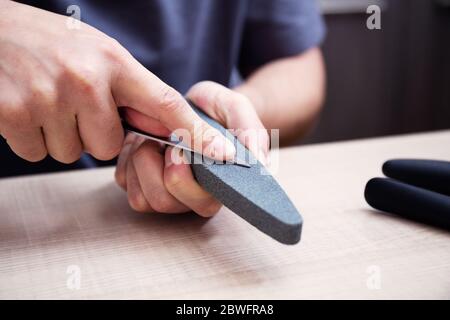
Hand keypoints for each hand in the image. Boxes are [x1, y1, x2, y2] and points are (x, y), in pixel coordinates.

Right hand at [0, 1, 233, 162]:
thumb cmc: (48, 43)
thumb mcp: (97, 54)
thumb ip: (132, 91)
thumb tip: (167, 129)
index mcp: (112, 61)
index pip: (167, 104)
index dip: (198, 134)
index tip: (224, 155)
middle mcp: (85, 79)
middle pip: (110, 145)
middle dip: (94, 132)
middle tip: (72, 102)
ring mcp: (49, 98)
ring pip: (76, 152)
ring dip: (64, 135)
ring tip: (47, 99)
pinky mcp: (15, 116)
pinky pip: (41, 152)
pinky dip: (35, 138)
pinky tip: (26, 108)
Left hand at [115, 81, 268, 215]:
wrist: (193, 105)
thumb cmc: (217, 111)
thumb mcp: (237, 109)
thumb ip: (251, 132)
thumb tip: (260, 162)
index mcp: (216, 186)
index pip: (202, 204)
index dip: (187, 183)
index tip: (180, 151)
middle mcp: (188, 196)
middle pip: (165, 203)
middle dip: (160, 168)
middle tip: (168, 141)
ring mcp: (162, 191)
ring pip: (142, 198)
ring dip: (143, 161)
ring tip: (155, 139)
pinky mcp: (138, 182)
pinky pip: (124, 183)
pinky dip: (128, 159)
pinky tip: (141, 142)